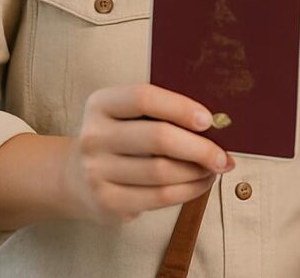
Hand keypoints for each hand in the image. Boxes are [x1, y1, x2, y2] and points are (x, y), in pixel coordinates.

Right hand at [61, 83, 234, 223]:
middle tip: (224, 155)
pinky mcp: (106, 202)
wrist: (75, 178)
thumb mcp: (128, 115)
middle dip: (200, 148)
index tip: (209, 120)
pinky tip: (200, 184)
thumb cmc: (120, 137)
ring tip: (216, 168)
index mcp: (101, 104)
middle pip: (158, 138)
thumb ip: (162, 112)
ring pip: (162, 172)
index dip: (180, 107)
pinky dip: (188, 191)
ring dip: (198, 172)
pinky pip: (158, 198)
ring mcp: (96, 172)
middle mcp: (94, 137)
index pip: (143, 98)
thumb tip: (216, 124)